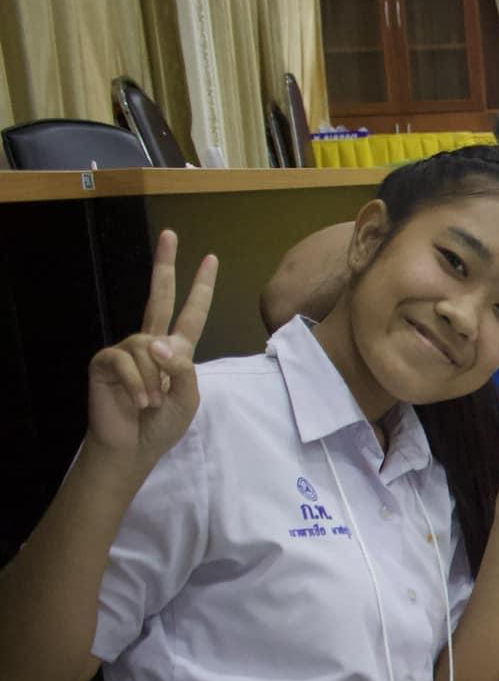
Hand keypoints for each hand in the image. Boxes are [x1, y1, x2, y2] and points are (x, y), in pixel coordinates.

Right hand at [86, 231, 217, 467]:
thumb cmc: (162, 424)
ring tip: (151, 403)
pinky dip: (138, 385)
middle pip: (160, 297)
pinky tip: (137, 402)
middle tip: (170, 233)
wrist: (134, 447)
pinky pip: (128, 361)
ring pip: (148, 348)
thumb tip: (156, 341)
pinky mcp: (106, 360)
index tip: (210, 259)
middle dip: (165, 265)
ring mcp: (126, 349)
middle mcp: (150, 343)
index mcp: (176, 351)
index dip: (201, 287)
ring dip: (155, 381)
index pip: (191, 313)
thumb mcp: (188, 396)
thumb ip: (182, 367)